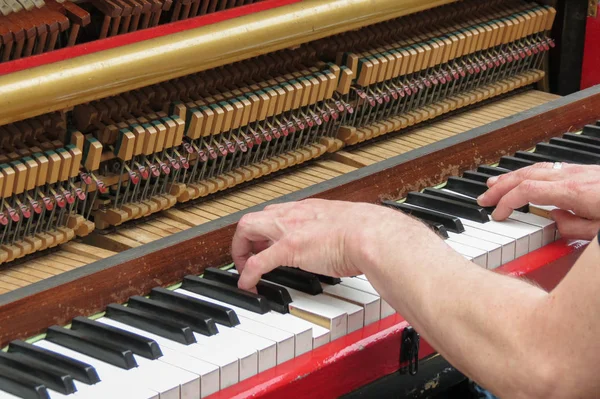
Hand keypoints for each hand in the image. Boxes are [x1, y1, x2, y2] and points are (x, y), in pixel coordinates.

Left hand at [231, 199, 431, 290]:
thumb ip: (337, 231)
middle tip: (247, 256)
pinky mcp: (288, 249)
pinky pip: (257, 262)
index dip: (265, 229)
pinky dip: (247, 274)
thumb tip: (342, 242)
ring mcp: (289, 230)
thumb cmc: (367, 232)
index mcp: (308, 209)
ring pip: (247, 229)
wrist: (371, 235)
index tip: (265, 243)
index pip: (275, 213)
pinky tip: (247, 285)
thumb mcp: (346, 226)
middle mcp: (294, 215)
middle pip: (254, 217)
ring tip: (244, 269)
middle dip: (245, 238)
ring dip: (240, 250)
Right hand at [477, 162, 599, 238]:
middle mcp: (572, 176)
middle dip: (500, 187)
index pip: (527, 191)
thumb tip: (555, 221)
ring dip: (511, 177)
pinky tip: (524, 178)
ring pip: (535, 168)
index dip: (506, 201)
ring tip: (495, 183)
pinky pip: (548, 168)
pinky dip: (529, 173)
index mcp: (573, 191)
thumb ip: (574, 228)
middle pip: (525, 176)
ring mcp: (579, 171)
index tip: (497, 214)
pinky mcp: (585, 171)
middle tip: (484, 198)